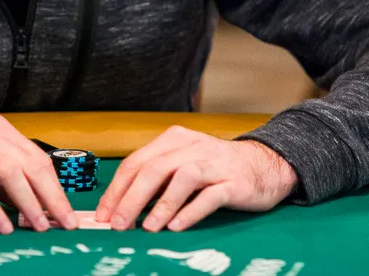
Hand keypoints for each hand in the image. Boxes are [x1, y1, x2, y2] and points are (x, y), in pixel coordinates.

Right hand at [0, 110, 77, 234]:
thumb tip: (25, 201)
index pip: (37, 157)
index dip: (55, 186)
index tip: (65, 210)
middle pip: (31, 164)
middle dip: (52, 196)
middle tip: (65, 223)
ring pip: (10, 173)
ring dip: (29, 203)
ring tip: (39, 227)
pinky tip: (3, 226)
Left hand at [95, 126, 297, 231]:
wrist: (265, 164)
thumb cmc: (216, 168)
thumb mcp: (183, 165)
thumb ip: (157, 180)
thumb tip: (122, 206)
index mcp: (174, 140)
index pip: (136, 162)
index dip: (117, 189)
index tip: (103, 214)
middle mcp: (192, 147)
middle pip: (154, 169)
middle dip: (131, 198)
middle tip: (118, 224)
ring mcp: (214, 163)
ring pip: (181, 178)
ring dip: (161, 204)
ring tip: (147, 228)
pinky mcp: (234, 182)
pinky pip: (209, 195)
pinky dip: (190, 211)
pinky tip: (176, 226)